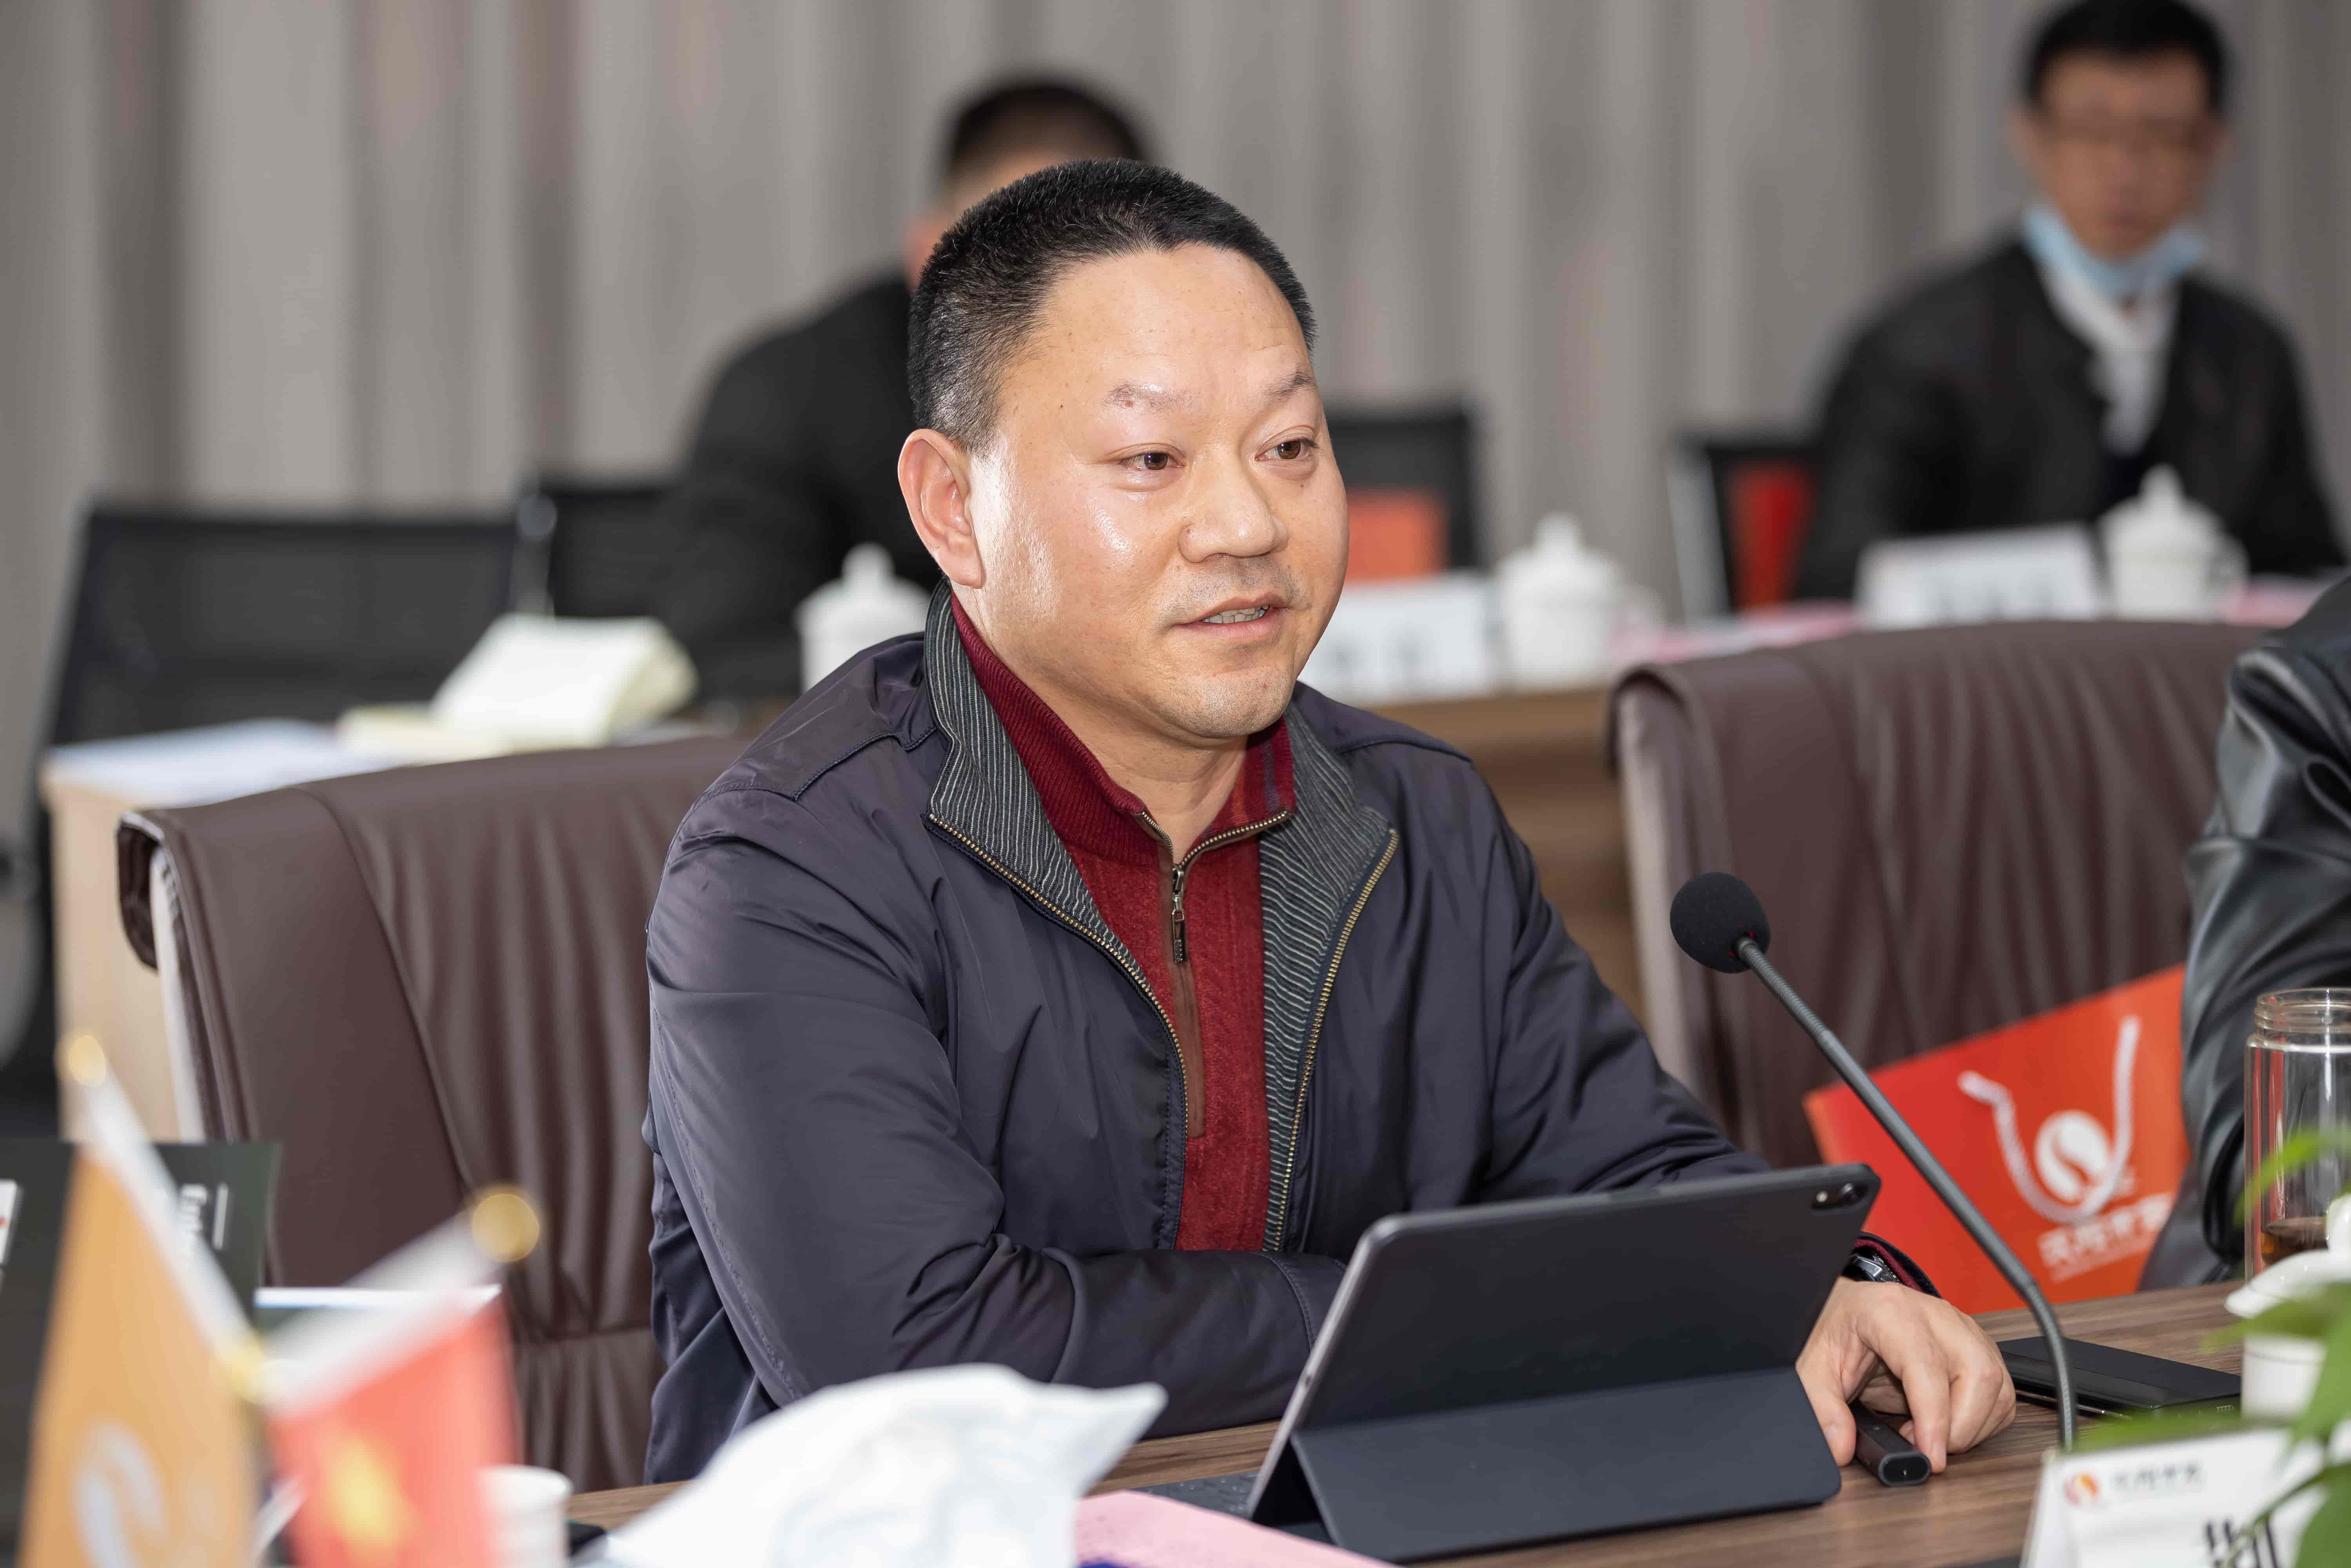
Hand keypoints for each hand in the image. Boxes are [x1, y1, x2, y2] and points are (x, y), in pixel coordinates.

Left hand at [1796, 1278, 2015, 1472]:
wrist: (1848, 1310)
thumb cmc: (1835, 1330)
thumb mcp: (1812, 1368)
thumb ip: (1823, 1408)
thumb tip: (1841, 1447)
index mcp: (1891, 1312)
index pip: (1927, 1366)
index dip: (1934, 1418)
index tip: (1929, 1456)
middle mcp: (1935, 1315)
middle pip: (1979, 1374)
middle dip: (1960, 1428)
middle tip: (1924, 1447)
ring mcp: (1962, 1328)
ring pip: (1998, 1386)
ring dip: (1973, 1427)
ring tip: (1931, 1435)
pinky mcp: (1978, 1346)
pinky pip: (2001, 1392)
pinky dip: (1983, 1420)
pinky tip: (1949, 1423)